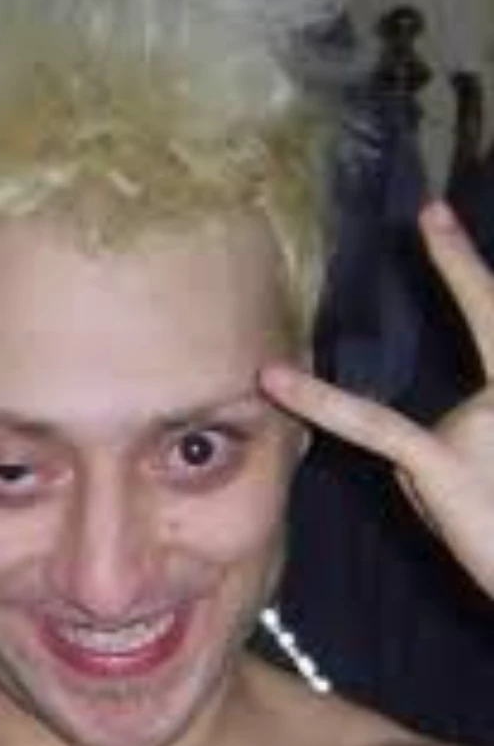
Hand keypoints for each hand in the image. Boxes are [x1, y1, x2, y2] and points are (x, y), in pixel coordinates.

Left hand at [260, 201, 493, 594]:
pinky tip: (274, 379)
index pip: (493, 315)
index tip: (431, 216)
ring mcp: (483, 423)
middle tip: (433, 240)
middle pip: (457, 403)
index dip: (462, 265)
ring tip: (491, 528)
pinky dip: (322, 402)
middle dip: (462, 329)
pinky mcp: (443, 463)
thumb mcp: (489, 472)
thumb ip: (462, 448)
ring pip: (416, 447)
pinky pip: (375, 426)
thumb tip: (420, 458)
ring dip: (442, 496)